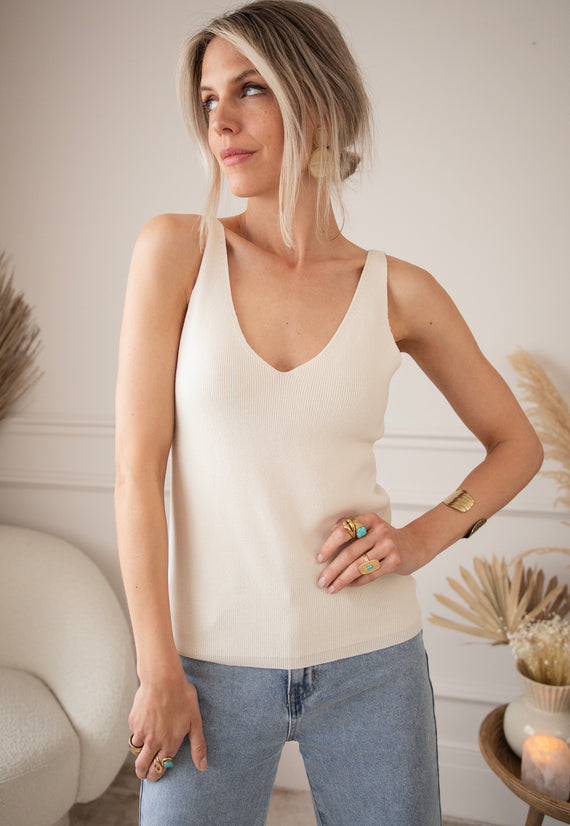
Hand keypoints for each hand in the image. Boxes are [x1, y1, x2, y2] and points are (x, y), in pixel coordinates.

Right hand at [129, 666, 206, 780]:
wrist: (163, 678)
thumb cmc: (182, 696)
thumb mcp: (196, 721)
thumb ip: (198, 746)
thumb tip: (202, 767)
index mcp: (170, 743)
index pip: (160, 768)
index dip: (157, 774)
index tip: (156, 775)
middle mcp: (153, 741)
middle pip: (142, 767)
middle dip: (143, 773)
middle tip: (145, 773)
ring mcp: (141, 731)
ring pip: (136, 752)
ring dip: (139, 754)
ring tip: (144, 751)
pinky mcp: (133, 721)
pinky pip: (133, 733)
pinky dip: (137, 734)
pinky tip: (144, 726)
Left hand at [316, 513, 426, 593]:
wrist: (415, 544)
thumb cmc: (385, 537)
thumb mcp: (371, 526)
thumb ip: (352, 526)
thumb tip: (331, 530)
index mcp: (370, 519)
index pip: (345, 531)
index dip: (330, 545)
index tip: (319, 559)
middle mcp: (379, 531)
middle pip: (350, 552)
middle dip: (332, 569)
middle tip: (321, 581)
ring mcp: (389, 546)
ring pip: (359, 566)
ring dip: (342, 579)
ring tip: (331, 588)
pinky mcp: (395, 561)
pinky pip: (371, 574)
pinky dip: (358, 581)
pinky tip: (348, 586)